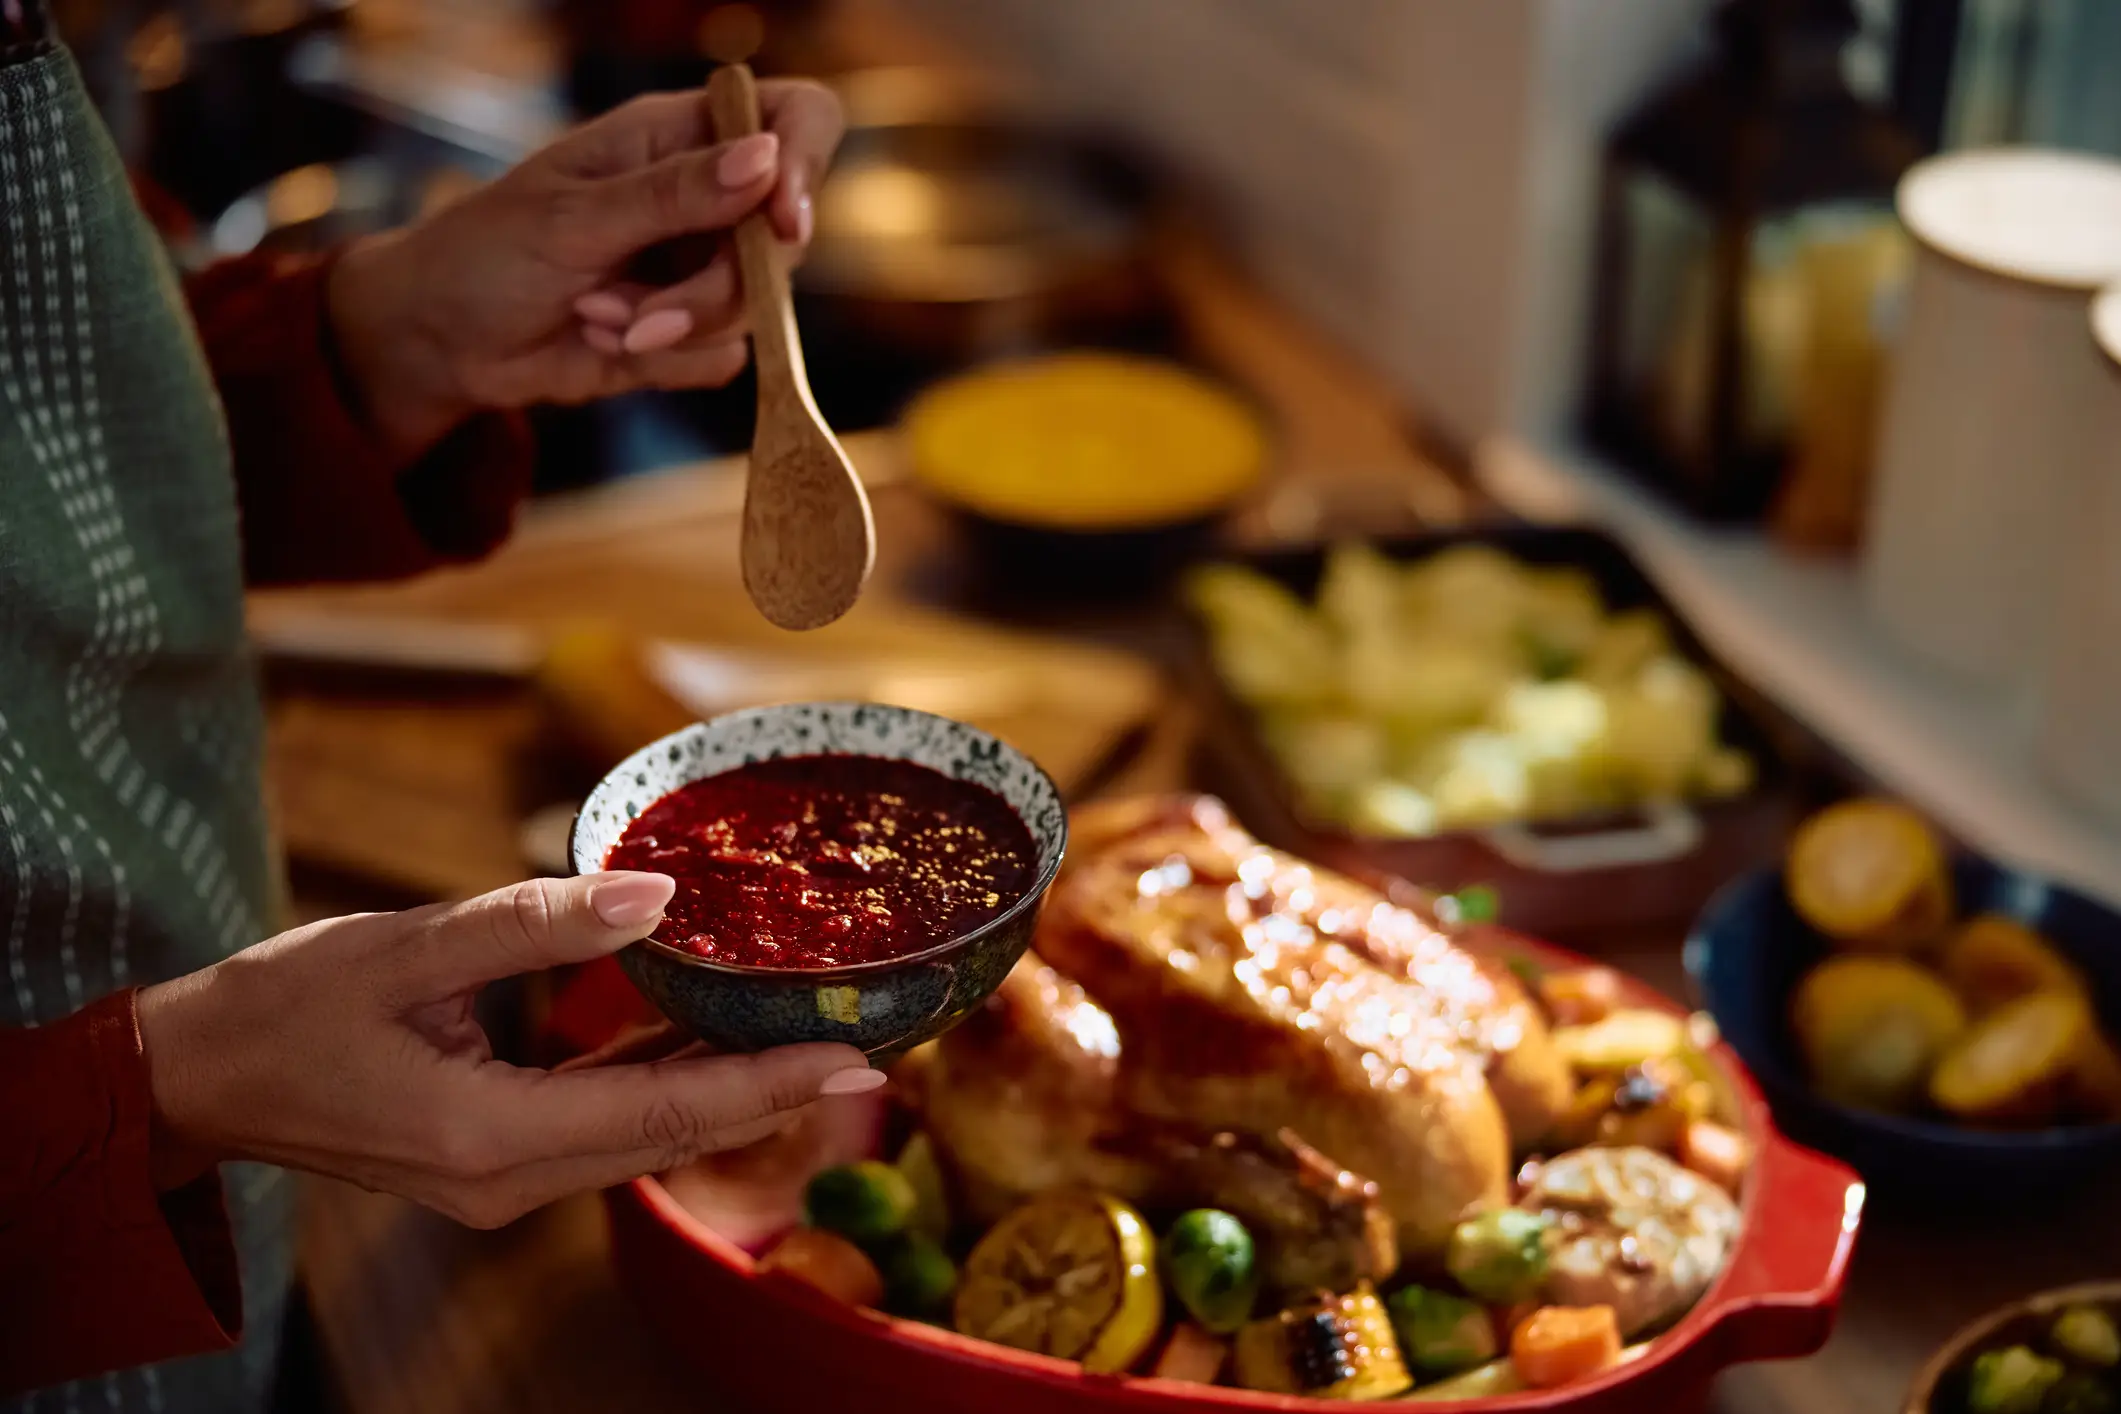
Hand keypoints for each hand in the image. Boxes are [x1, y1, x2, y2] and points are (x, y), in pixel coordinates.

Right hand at [136, 872, 881, 1228]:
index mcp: (486, 1139)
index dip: (765, 1084)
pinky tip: (710, 1038)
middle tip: (869, 1037)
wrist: (195, 1078)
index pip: (660, 1114)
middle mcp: (506, 1180)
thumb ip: (531, 922)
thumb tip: (654, 897)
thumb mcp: (404, 947)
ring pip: (641, 1134)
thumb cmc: (283, 1008)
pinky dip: (663, 1084)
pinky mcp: (491, 1157)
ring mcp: (499, 1179)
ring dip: (726, 1087)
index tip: (856, 1058)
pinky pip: (602, 1123)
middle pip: (669, 1134)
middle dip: (771, 1087)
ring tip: (815, 1033)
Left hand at [326, 78, 843, 456]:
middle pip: (781, 241)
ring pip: (755, 310)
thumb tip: (766, 160)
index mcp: (678, 136)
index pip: (793, 120)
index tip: (779, 224)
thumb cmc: (486, 252)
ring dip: (672, 329)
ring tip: (594, 318)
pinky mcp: (691, 331)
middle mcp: (704, 197)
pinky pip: (724, 358)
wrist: (442, 341)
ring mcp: (700, 266)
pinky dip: (664, 362)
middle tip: (642, 313)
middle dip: (714, 290)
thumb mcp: (574, 217)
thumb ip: (674, 194)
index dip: (804, 166)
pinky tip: (602, 340)